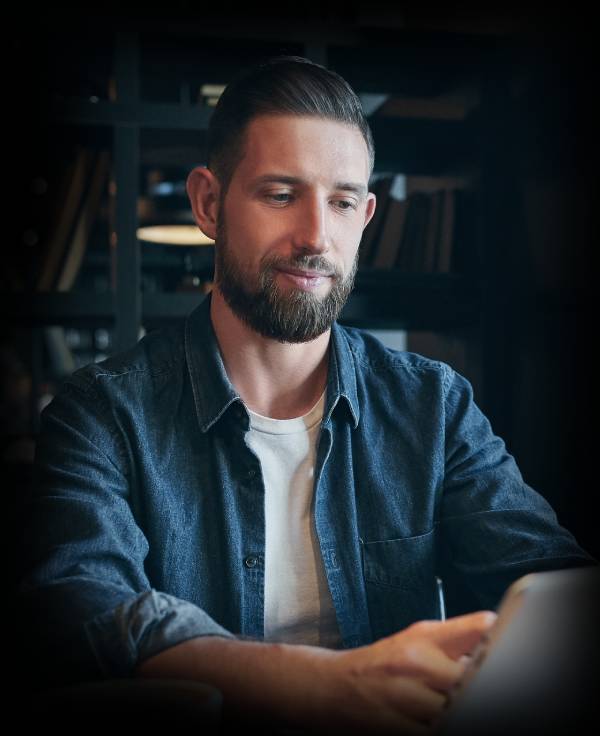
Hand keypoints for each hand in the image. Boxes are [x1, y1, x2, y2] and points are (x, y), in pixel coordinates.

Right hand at [322, 611, 496, 734]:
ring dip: (465, 713)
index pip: (482, 630)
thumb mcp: (417, 638)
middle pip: (474, 680)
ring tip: (461, 708)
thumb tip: (498, 636)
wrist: (331, 687)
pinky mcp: (396, 729)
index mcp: (425, 638)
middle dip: (485, 689)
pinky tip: (445, 724)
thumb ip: (458, 637)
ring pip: (458, 712)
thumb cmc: (380, 664)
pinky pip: (435, 735)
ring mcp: (406, 698)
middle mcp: (416, 663)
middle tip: (492, 692)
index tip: (515, 659)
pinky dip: (445, 730)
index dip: (504, 645)